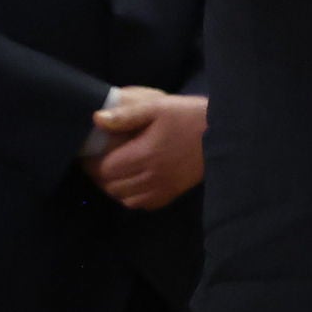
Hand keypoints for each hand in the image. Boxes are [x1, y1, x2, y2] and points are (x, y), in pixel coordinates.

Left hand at [88, 88, 205, 210]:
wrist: (226, 133)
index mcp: (144, 155)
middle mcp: (151, 176)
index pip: (104, 168)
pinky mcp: (173, 193)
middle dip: (99, 175)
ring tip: (112, 173)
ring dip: (113, 187)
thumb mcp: (159, 107)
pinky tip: (133, 184)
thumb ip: (127, 115)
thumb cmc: (190, 116)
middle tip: (97, 162)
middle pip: (111, 186)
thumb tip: (96, 120)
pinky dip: (131, 197)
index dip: (90, 163)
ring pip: (124, 198)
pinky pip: (143, 204)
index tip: (86, 154)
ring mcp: (163, 188)